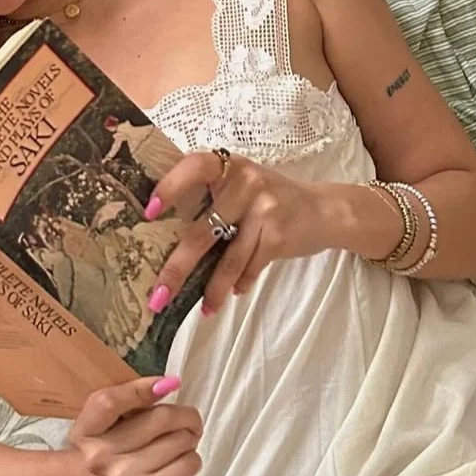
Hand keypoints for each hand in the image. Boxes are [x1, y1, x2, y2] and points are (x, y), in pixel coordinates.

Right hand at [68, 376, 202, 475]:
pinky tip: (179, 467)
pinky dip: (192, 461)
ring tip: (177, 448)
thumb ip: (134, 398)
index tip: (167, 385)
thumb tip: (168, 383)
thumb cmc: (128, 454)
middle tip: (187, 422)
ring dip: (189, 440)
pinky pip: (188, 462)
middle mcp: (98, 457)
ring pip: (181, 439)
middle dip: (185, 416)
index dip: (141, 388)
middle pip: (160, 416)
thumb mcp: (119, 423)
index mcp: (85, 432)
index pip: (107, 402)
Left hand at [147, 149, 331, 314]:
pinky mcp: (277, 234)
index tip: (149, 212)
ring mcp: (263, 208)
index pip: (193, 165)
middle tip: (158, 296)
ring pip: (227, 259)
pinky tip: (233, 294)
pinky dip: (240, 284)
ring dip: (213, 290)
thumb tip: (166, 237)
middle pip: (201, 231)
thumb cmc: (271, 200)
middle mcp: (244, 182)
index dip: (170, 186)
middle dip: (177, 269)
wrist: (326, 209)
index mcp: (229, 166)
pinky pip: (249, 267)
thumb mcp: (243, 185)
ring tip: (203, 310)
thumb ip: (213, 198)